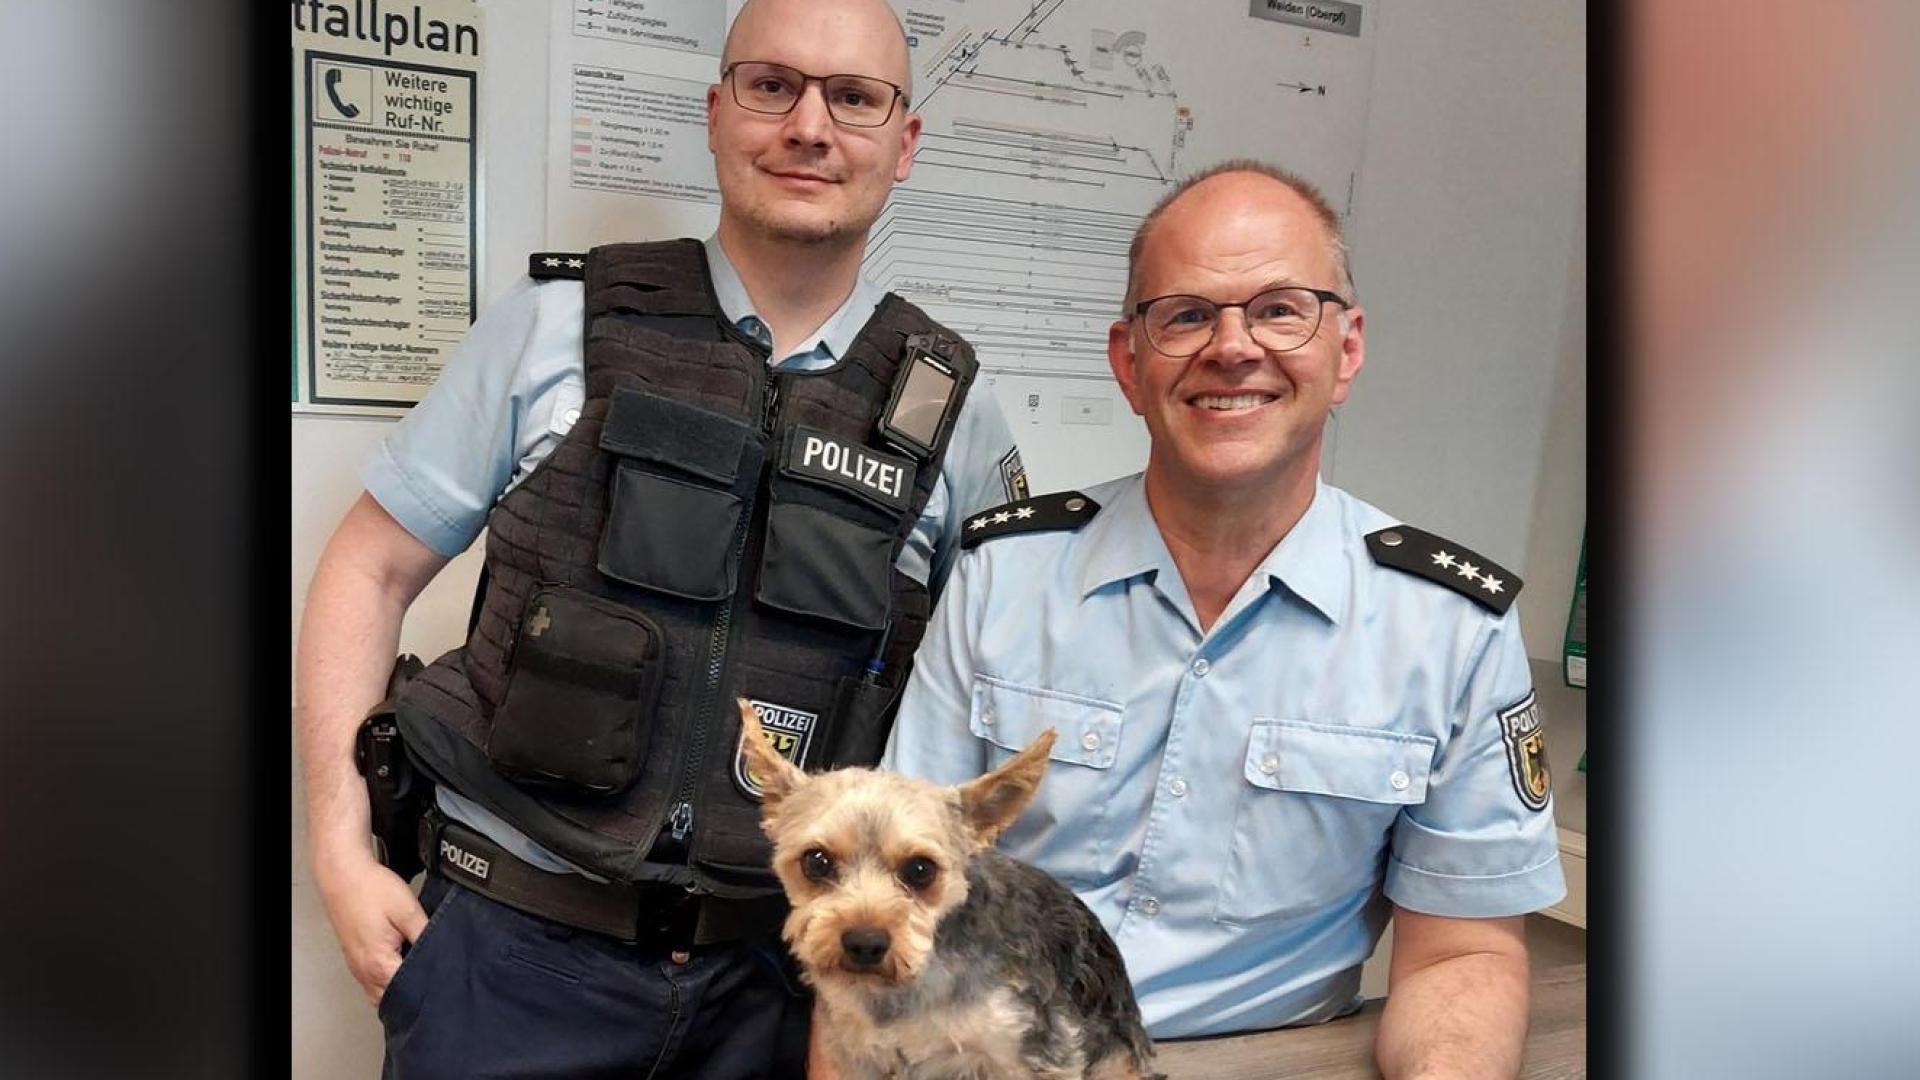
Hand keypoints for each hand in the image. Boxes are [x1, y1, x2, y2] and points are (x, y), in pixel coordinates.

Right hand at [313, 850, 428, 1005]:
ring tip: (418, 974)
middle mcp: (364, 972)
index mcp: (379, 964)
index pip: (410, 992)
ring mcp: (357, 967)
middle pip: (394, 999)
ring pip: (381, 993)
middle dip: (414, 993)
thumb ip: (427, 936)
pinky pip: (373, 982)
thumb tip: (442, 955)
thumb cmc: (370, 889)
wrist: (343, 875)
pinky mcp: (355, 959)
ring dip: (399, 988)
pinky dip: (387, 980)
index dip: (430, 986)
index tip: (445, 980)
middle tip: (435, 980)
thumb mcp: (409, 910)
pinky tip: (400, 965)